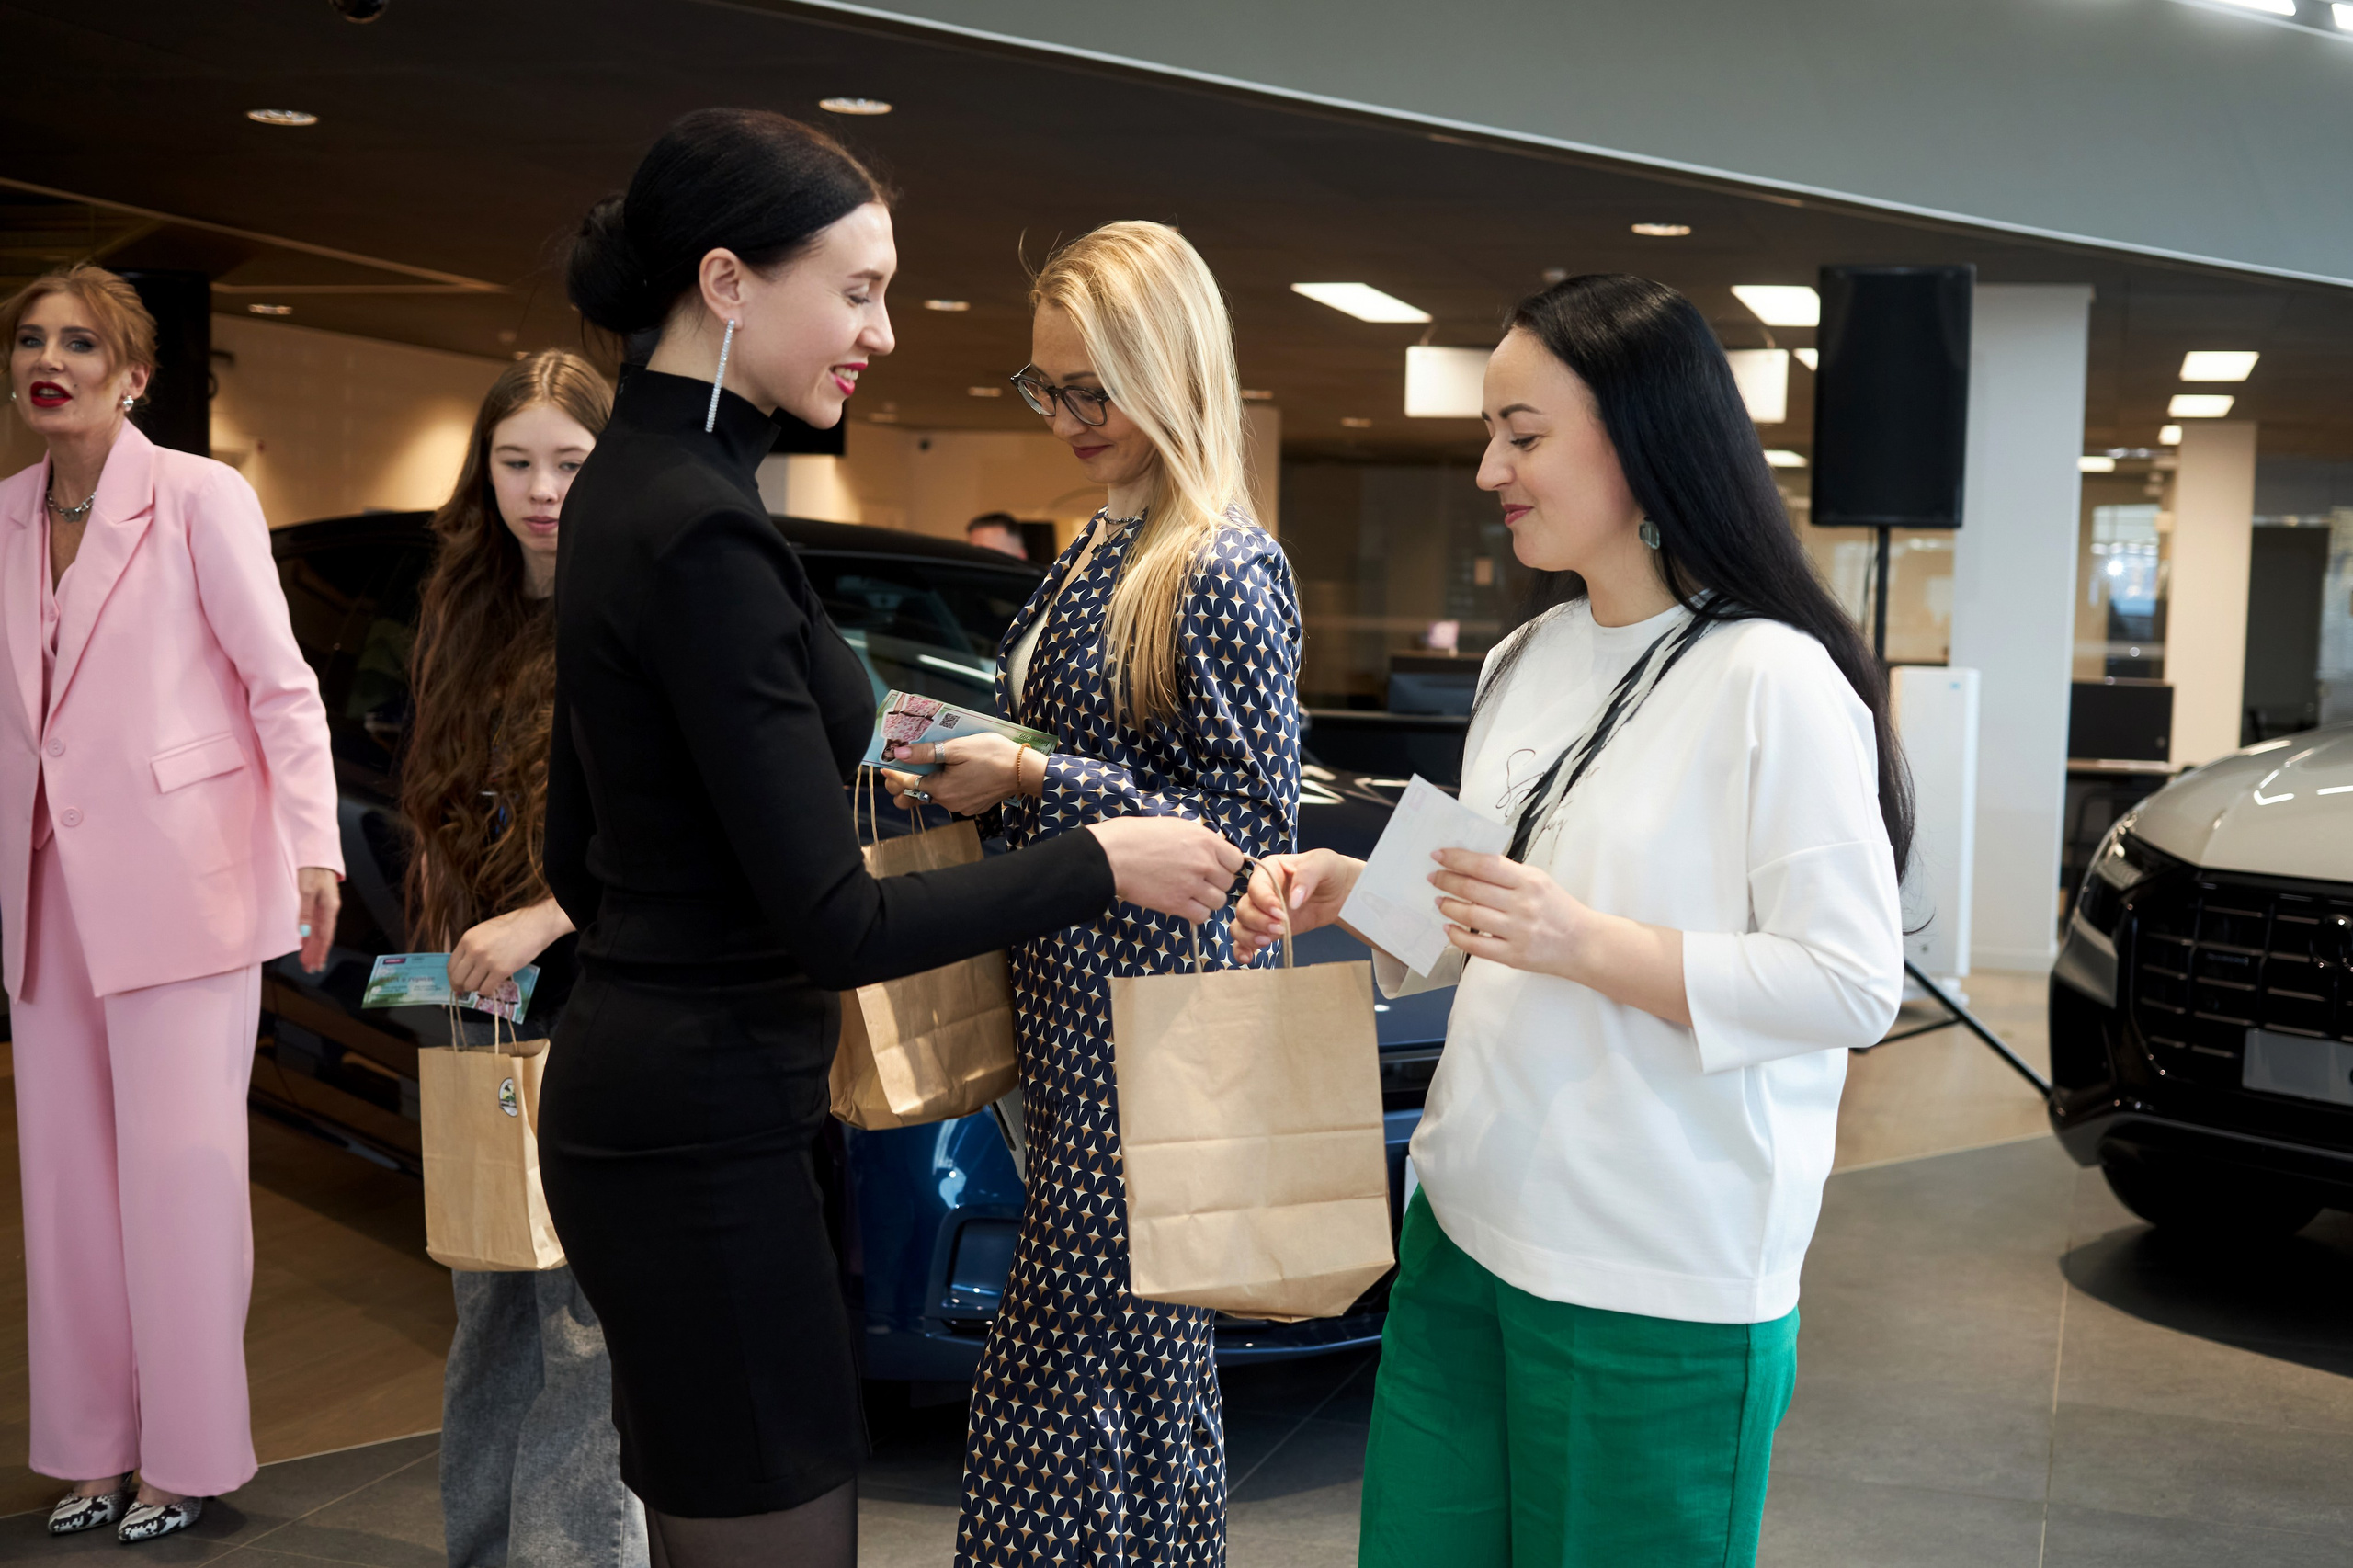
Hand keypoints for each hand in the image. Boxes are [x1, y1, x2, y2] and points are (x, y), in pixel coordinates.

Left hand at [296, 867, 340, 973]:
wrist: (316, 853)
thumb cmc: (313, 869)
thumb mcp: (307, 890)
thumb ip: (305, 912)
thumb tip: (303, 932)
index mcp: (330, 908)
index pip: (325, 937)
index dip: (320, 952)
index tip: (315, 966)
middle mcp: (329, 909)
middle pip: (323, 937)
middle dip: (317, 953)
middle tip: (310, 969)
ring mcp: (324, 906)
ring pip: (319, 931)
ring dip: (313, 946)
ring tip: (308, 959)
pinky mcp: (319, 902)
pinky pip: (316, 923)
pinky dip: (311, 934)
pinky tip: (306, 940)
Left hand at [448, 898, 573, 997]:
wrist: (534, 925)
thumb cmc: (511, 926)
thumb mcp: (483, 931)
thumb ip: (471, 946)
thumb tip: (464, 966)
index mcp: (467, 939)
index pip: (451, 965)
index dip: (452, 978)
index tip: (457, 984)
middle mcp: (474, 950)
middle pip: (458, 978)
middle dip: (462, 986)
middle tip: (468, 989)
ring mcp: (487, 961)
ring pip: (471, 986)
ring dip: (477, 988)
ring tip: (486, 982)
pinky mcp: (501, 970)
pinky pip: (486, 989)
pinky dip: (488, 991)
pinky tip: (493, 986)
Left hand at [881, 734, 1027, 816]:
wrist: (1024, 771)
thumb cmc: (993, 755)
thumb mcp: (957, 748)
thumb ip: (926, 753)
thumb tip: (899, 754)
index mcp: (941, 789)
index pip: (907, 784)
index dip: (893, 774)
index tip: (883, 766)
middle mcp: (947, 803)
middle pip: (915, 798)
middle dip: (905, 786)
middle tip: (904, 769)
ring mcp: (960, 808)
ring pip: (933, 797)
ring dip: (927, 785)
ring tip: (929, 768)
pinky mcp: (972, 807)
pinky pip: (951, 799)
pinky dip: (946, 787)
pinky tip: (953, 773)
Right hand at [1085, 816, 1245, 923]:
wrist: (1113, 855)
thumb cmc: (1137, 836)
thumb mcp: (1176, 827)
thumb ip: (1200, 841)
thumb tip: (1212, 852)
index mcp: (1205, 841)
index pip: (1236, 861)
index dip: (1225, 866)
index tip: (1214, 868)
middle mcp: (1204, 863)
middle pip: (1227, 883)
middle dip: (1215, 883)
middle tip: (1196, 881)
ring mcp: (1192, 885)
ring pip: (1218, 902)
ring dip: (1206, 900)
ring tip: (1188, 893)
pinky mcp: (1177, 904)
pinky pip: (1201, 916)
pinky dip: (1195, 913)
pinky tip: (1182, 904)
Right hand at [1233, 848, 1362, 961]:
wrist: (1342, 892)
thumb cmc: (1330, 871)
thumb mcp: (1323, 863)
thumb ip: (1307, 876)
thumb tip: (1293, 900)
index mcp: (1270, 869)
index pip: (1256, 886)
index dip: (1264, 901)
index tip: (1280, 912)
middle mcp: (1262, 890)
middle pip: (1244, 908)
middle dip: (1258, 921)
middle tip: (1281, 928)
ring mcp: (1263, 911)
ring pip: (1241, 925)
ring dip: (1250, 936)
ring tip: (1268, 941)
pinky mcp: (1269, 929)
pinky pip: (1246, 939)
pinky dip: (1243, 949)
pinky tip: (1249, 957)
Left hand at [1428, 849, 1691, 1023]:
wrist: (1585, 945)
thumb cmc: (1560, 910)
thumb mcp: (1540, 881)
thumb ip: (1509, 874)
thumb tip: (1472, 864)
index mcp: (1529, 881)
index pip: (1485, 865)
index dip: (1457, 858)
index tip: (1439, 855)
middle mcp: (1522, 904)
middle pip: (1473, 889)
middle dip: (1447, 880)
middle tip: (1433, 878)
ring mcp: (1517, 931)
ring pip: (1471, 915)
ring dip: (1449, 906)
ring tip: (1440, 901)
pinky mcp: (1514, 956)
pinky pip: (1477, 946)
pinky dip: (1458, 936)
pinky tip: (1449, 929)